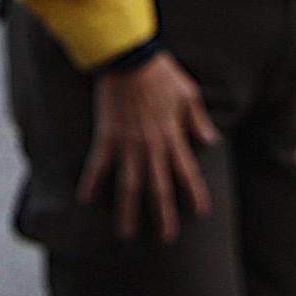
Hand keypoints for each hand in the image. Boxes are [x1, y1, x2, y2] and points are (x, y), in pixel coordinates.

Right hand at [82, 50, 218, 241]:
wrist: (130, 57)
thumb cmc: (161, 73)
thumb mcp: (188, 95)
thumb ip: (197, 121)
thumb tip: (210, 141)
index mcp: (173, 137)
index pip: (187, 173)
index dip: (194, 194)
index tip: (200, 213)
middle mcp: (152, 147)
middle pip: (159, 189)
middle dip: (163, 215)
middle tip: (166, 238)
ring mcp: (128, 144)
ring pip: (129, 185)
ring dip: (128, 211)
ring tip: (126, 234)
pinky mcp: (106, 137)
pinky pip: (98, 165)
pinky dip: (91, 182)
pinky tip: (84, 200)